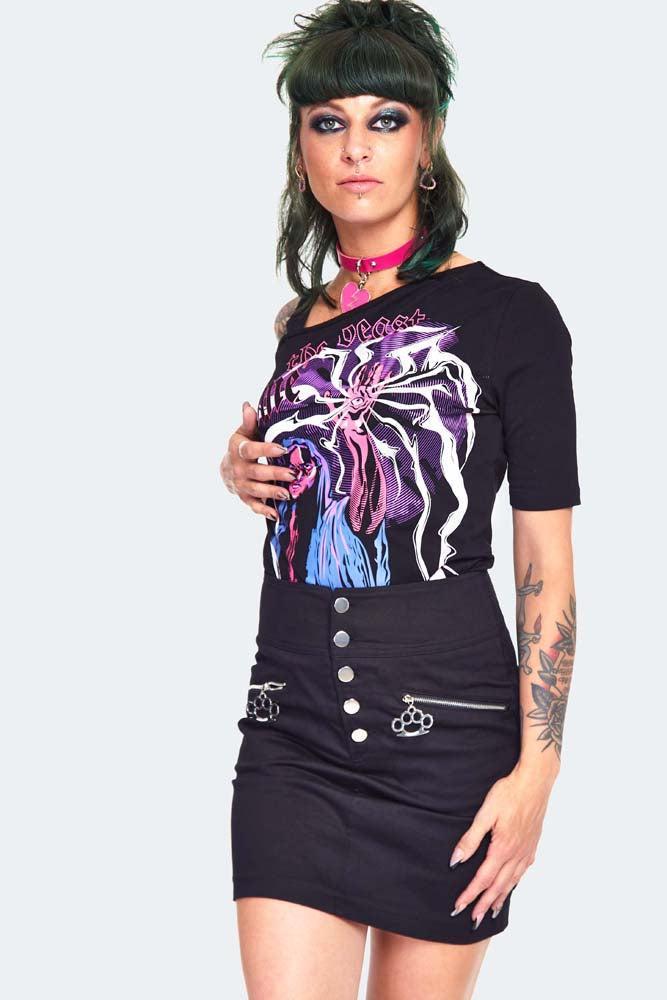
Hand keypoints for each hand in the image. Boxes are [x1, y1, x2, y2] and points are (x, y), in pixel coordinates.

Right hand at [219, 402, 294, 520]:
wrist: (227, 468)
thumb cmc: (242, 446)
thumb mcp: (243, 433)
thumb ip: (249, 422)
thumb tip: (248, 405)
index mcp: (238, 450)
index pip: (251, 450)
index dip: (266, 450)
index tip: (283, 449)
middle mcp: (238, 469)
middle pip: (257, 473)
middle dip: (275, 475)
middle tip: (292, 475)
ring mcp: (241, 485)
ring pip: (256, 490)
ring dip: (271, 493)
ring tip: (288, 494)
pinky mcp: (245, 497)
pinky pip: (254, 505)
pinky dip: (264, 511)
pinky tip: (277, 514)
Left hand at [448, 766, 554, 928]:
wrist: (535, 782)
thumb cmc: (508, 793)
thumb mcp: (485, 814)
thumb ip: (470, 839)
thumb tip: (456, 861)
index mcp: (502, 849)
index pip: (482, 879)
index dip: (469, 895)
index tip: (458, 908)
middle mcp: (516, 855)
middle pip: (497, 886)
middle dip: (483, 904)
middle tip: (473, 920)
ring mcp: (526, 851)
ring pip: (511, 882)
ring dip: (500, 898)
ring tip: (491, 912)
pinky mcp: (532, 844)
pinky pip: (522, 871)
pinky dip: (514, 883)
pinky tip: (511, 885)